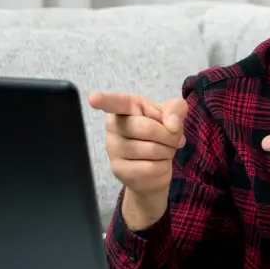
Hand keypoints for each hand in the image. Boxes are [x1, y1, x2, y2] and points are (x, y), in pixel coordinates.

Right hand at [88, 91, 188, 229]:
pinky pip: (150, 168)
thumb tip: (171, 125)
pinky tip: (157, 164)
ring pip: (151, 149)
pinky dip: (163, 167)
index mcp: (125, 108)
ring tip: (162, 151)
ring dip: (167, 151)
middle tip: (171, 139)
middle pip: (147, 128)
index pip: (116, 102)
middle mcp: (113, 126)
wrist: (155, 167)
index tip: (93, 98)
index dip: (104, 99)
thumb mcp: (172, 115)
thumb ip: (176, 110)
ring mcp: (113, 149)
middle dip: (169, 135)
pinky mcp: (118, 170)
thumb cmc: (160, 134)